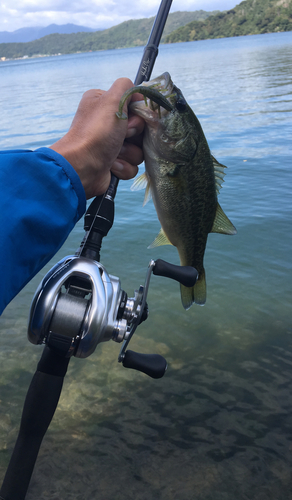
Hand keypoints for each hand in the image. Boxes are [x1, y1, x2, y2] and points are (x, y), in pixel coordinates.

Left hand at [50, 78, 143, 198]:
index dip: (138, 115)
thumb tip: (137, 93)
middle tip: (123, 136)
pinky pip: (132, 166)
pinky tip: (111, 165)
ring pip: (138, 149)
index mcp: (104, 105)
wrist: (82, 166)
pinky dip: (123, 166)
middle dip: (135, 136)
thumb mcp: (111, 99)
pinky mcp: (114, 164)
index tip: (130, 119)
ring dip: (129, 152)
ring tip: (114, 153)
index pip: (135, 108)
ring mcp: (110, 146)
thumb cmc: (96, 132)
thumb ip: (126, 87)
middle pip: (140, 130)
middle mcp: (107, 124)